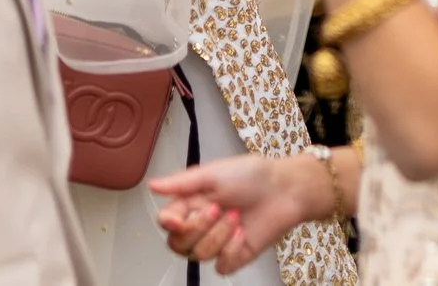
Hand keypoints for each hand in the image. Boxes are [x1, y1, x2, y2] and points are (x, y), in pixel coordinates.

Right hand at [153, 152, 330, 273]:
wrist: (285, 190)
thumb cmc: (251, 175)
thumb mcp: (213, 173)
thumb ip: (182, 182)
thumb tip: (152, 185)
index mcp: (191, 203)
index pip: (167, 222)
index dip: (170, 224)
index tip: (178, 219)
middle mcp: (200, 225)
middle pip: (177, 244)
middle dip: (198, 228)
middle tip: (217, 209)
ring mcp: (216, 242)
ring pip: (198, 255)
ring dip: (219, 234)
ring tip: (236, 216)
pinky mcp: (234, 256)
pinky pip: (220, 265)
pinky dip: (231, 250)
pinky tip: (242, 233)